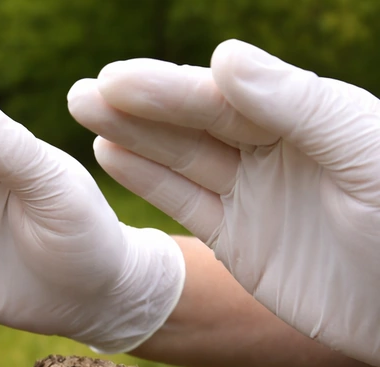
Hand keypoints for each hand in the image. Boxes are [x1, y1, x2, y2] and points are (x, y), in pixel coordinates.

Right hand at [68, 39, 379, 365]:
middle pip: (198, 120)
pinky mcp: (241, 239)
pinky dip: (146, 177)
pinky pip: (185, 201)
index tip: (120, 79)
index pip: (230, 97)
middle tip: (84, 90)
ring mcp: (257, 193)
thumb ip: (298, 106)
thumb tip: (224, 58)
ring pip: (183, 157)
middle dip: (140, 104)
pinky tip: (108, 153)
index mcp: (314, 117)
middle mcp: (280, 148)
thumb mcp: (365, 156)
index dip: (173, 88)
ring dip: (132, 133)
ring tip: (84, 109)